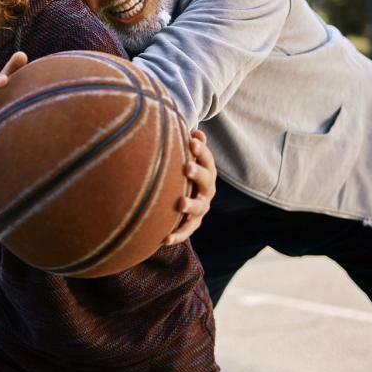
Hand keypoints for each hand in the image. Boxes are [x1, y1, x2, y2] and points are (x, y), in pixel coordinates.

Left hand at [163, 129, 216, 246]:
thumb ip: (192, 145)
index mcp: (207, 170)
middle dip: (197, 173)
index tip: (191, 141)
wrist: (187, 196)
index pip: (207, 159)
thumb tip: (196, 132)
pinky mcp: (192, 223)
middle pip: (206, 180)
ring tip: (180, 203)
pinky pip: (185, 230)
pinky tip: (164, 239)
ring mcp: (201, 207)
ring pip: (198, 208)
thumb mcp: (188, 157)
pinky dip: (176, 235)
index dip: (201, 150)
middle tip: (187, 166)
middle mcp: (207, 189)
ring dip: (190, 205)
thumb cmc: (182, 169)